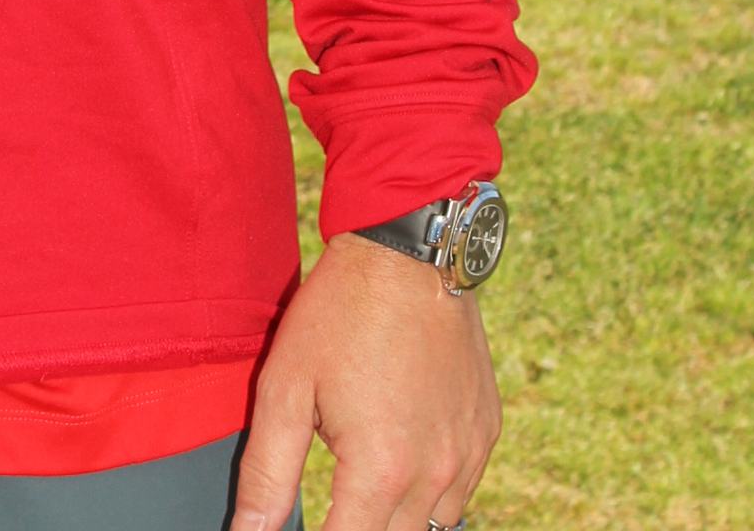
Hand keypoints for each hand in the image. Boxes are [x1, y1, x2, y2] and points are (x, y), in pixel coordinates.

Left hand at [230, 234, 500, 530]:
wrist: (407, 250)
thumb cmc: (339, 312)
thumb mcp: (285, 387)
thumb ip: (266, 473)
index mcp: (382, 470)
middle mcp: (436, 474)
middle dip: (355, 528)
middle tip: (331, 502)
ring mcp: (470, 455)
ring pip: (433, 526)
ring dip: (394, 518)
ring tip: (361, 484)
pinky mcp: (487, 433)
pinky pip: (460, 491)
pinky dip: (430, 492)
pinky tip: (400, 458)